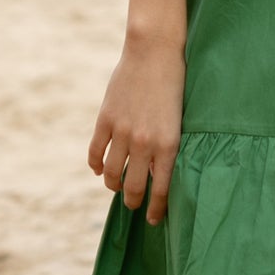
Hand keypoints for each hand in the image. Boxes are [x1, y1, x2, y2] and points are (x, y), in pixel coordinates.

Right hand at [87, 32, 186, 223]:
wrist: (154, 53)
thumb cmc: (175, 85)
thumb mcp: (179, 120)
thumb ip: (167, 146)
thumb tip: (158, 172)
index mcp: (169, 145)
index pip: (161, 190)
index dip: (156, 209)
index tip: (154, 220)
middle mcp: (144, 143)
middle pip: (133, 187)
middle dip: (133, 201)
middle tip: (134, 205)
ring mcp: (122, 132)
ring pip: (112, 173)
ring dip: (113, 186)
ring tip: (116, 189)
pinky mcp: (105, 120)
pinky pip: (96, 152)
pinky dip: (96, 165)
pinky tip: (99, 171)